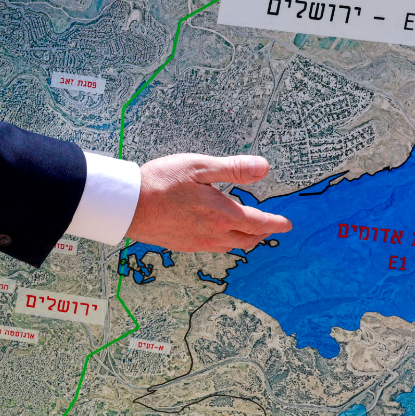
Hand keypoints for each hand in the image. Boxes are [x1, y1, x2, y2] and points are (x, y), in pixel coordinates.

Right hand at [128, 154, 291, 253]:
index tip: (286, 224)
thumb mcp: (199, 167)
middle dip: (262, 234)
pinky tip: (218, 234)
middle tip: (270, 228)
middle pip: (248, 239)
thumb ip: (233, 169)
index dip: (275, 224)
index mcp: (221, 214)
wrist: (128, 206)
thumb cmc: (161, 182)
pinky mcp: (184, 246)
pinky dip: (225, 242)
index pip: (258, 223)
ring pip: (231, 246)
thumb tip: (264, 167)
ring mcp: (198, 242)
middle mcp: (213, 233)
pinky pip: (213, 248)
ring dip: (245, 240)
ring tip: (248, 231)